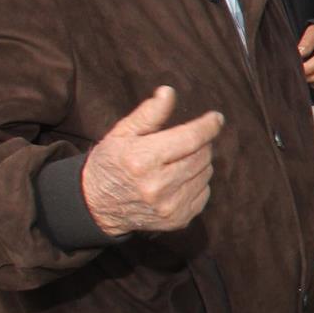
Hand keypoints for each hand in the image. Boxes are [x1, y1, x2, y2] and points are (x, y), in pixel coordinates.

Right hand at [82, 87, 224, 236]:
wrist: (96, 205)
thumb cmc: (110, 163)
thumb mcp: (122, 134)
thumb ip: (148, 113)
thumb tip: (169, 92)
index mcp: (142, 160)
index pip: (190, 138)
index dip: (208, 126)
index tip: (217, 118)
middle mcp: (157, 186)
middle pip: (201, 156)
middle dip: (200, 144)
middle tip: (186, 141)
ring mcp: (169, 206)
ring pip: (206, 174)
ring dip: (199, 163)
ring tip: (178, 161)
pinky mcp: (178, 220)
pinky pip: (204, 193)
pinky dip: (197, 183)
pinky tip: (179, 180)